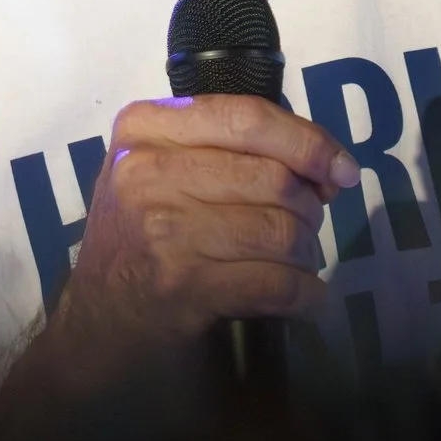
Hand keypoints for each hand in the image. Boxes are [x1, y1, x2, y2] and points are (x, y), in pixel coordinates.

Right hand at [50, 94, 356, 369]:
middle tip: (301, 232)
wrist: (98, 322)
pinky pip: (276, 282)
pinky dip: (305, 295)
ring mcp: (160, 229)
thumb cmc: (140, 238)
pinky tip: (302, 299)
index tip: (341, 170)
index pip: (247, 118)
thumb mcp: (160, 171)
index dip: (308, 142)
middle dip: (308, 210)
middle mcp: (144, 171)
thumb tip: (328, 167)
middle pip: (274, 178)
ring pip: (281, 230)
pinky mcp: (180, 285)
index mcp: (143, 128)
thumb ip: (226, 150)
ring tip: (295, 265)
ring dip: (305, 255)